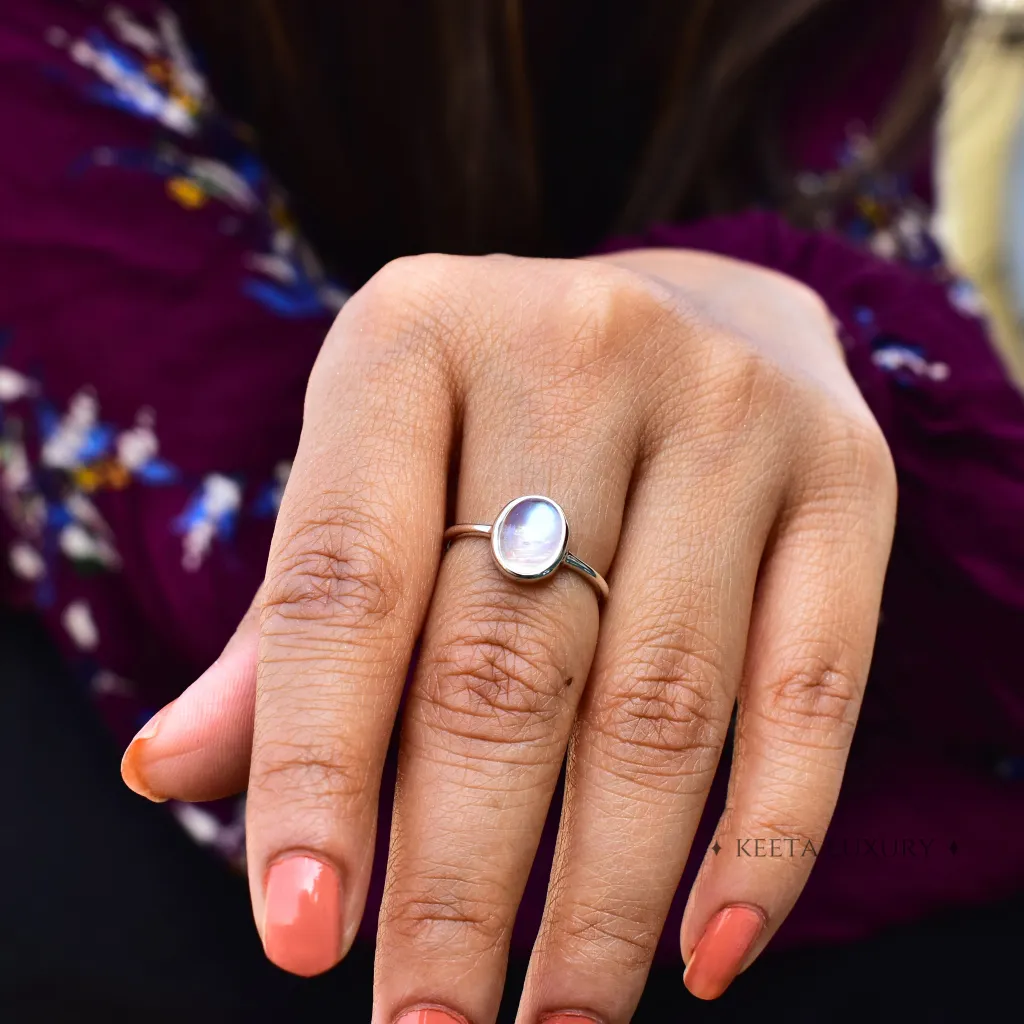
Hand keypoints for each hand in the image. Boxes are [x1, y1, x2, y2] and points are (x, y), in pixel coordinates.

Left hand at [121, 250, 895, 1020]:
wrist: (691, 309)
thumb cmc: (501, 416)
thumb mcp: (380, 470)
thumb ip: (289, 621)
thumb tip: (168, 772)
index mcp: (415, 333)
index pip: (343, 580)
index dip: (314, 770)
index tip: (301, 936)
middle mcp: (579, 348)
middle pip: (504, 661)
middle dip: (460, 876)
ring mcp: (728, 407)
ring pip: (659, 699)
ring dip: (601, 895)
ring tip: (557, 1021)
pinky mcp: (843, 477)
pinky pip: (811, 687)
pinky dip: (762, 840)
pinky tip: (706, 953)